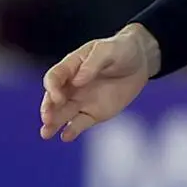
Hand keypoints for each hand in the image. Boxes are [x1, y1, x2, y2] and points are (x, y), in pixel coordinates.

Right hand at [39, 25, 155, 141]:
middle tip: (47, 118)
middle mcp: (72, 86)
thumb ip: (93, 63)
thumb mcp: (109, 49)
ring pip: (62, 114)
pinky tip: (66, 136)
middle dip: (48, 109)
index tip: (58, 97)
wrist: (141, 62)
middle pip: (53, 99)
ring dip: (52, 124)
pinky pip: (80, 123)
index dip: (52, 88)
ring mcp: (81, 101)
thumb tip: (77, 81)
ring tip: (46, 133)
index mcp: (71, 67)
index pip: (54, 78)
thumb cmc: (122, 49)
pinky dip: (72, 130)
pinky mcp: (93, 113)